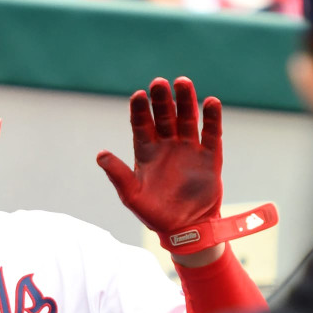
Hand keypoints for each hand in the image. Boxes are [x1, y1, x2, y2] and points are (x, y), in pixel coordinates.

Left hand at [97, 76, 222, 249]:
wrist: (184, 230)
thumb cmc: (154, 214)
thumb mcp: (131, 196)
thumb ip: (118, 175)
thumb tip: (100, 155)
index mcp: (146, 152)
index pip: (141, 124)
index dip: (140, 110)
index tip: (138, 96)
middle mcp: (166, 145)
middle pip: (164, 116)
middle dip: (162, 99)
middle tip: (160, 83)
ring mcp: (189, 149)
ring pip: (187, 119)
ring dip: (186, 101)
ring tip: (183, 83)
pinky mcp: (209, 157)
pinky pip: (211, 133)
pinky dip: (212, 118)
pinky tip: (211, 103)